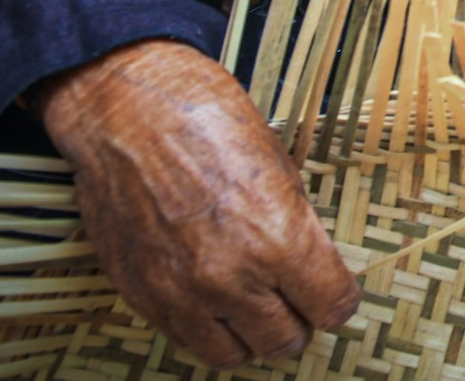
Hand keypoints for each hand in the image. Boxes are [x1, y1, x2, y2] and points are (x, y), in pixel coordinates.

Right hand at [36, 39, 358, 366]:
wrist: (125, 111)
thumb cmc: (206, 120)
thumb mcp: (279, 166)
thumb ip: (295, 225)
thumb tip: (309, 264)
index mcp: (278, 240)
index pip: (331, 306)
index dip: (339, 301)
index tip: (335, 293)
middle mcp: (230, 279)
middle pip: (285, 341)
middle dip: (299, 322)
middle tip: (297, 301)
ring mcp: (180, 293)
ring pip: (233, 354)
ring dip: (251, 335)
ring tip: (255, 307)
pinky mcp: (141, 295)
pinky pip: (185, 338)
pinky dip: (206, 326)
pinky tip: (212, 297)